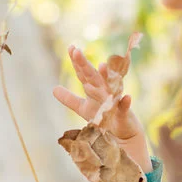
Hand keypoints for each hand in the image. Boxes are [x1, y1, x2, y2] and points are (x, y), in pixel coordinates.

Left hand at [53, 45, 151, 171]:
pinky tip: (127, 97)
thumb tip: (54, 89)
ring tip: (102, 66)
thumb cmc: (104, 118)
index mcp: (94, 89)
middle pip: (93, 77)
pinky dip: (125, 103)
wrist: (122, 134)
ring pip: (109, 89)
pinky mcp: (124, 116)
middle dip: (85, 65)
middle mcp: (104, 92)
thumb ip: (70, 99)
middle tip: (77, 51)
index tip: (71, 48)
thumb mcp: (84, 109)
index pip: (83, 74)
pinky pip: (125, 109)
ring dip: (107, 78)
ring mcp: (115, 102)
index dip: (77, 62)